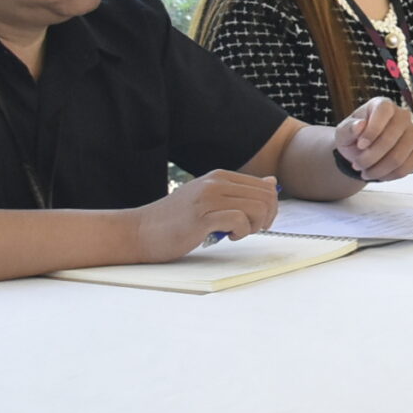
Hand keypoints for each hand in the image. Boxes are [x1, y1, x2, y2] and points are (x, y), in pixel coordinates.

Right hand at [135, 169, 278, 260]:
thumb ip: (240, 191)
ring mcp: (208, 198)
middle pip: (266, 197)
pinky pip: (239, 220)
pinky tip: (227, 236)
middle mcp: (216, 183)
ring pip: (257, 207)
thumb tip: (272, 182)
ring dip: (254, 226)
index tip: (258, 222)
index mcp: (219, 176)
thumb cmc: (175, 220)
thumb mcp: (209, 199)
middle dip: (267, 217)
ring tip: (237, 232)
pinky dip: (241, 232)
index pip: (265, 187)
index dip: (270, 208)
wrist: (140, 232)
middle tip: (250, 230)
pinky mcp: (202, 217)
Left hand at [336, 96, 412, 180]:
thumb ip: (348, 129)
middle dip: (369, 157)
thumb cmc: (355, 137)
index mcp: (383, 105)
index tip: (360, 145)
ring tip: (365, 172)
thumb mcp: (343, 133)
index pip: (383, 112)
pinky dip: (389, 176)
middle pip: (390, 139)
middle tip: (357, 165)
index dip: (372, 130)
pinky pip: (406, 168)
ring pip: (398, 157)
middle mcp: (403, 115)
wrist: (366, 151)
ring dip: (377, 170)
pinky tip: (379, 175)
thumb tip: (359, 125)